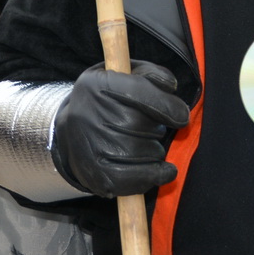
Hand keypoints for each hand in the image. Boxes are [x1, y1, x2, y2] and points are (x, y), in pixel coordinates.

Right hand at [51, 61, 189, 197]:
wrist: (72, 131)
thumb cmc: (108, 100)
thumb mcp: (125, 75)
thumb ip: (152, 75)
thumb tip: (170, 87)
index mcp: (99, 86)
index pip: (143, 95)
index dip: (170, 107)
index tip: (181, 116)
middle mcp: (93, 117)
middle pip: (149, 127)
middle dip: (158, 127)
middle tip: (146, 126)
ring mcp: (94, 149)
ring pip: (150, 152)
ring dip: (155, 148)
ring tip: (140, 142)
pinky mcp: (99, 176)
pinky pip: (141, 179)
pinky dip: (157, 174)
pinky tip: (161, 169)